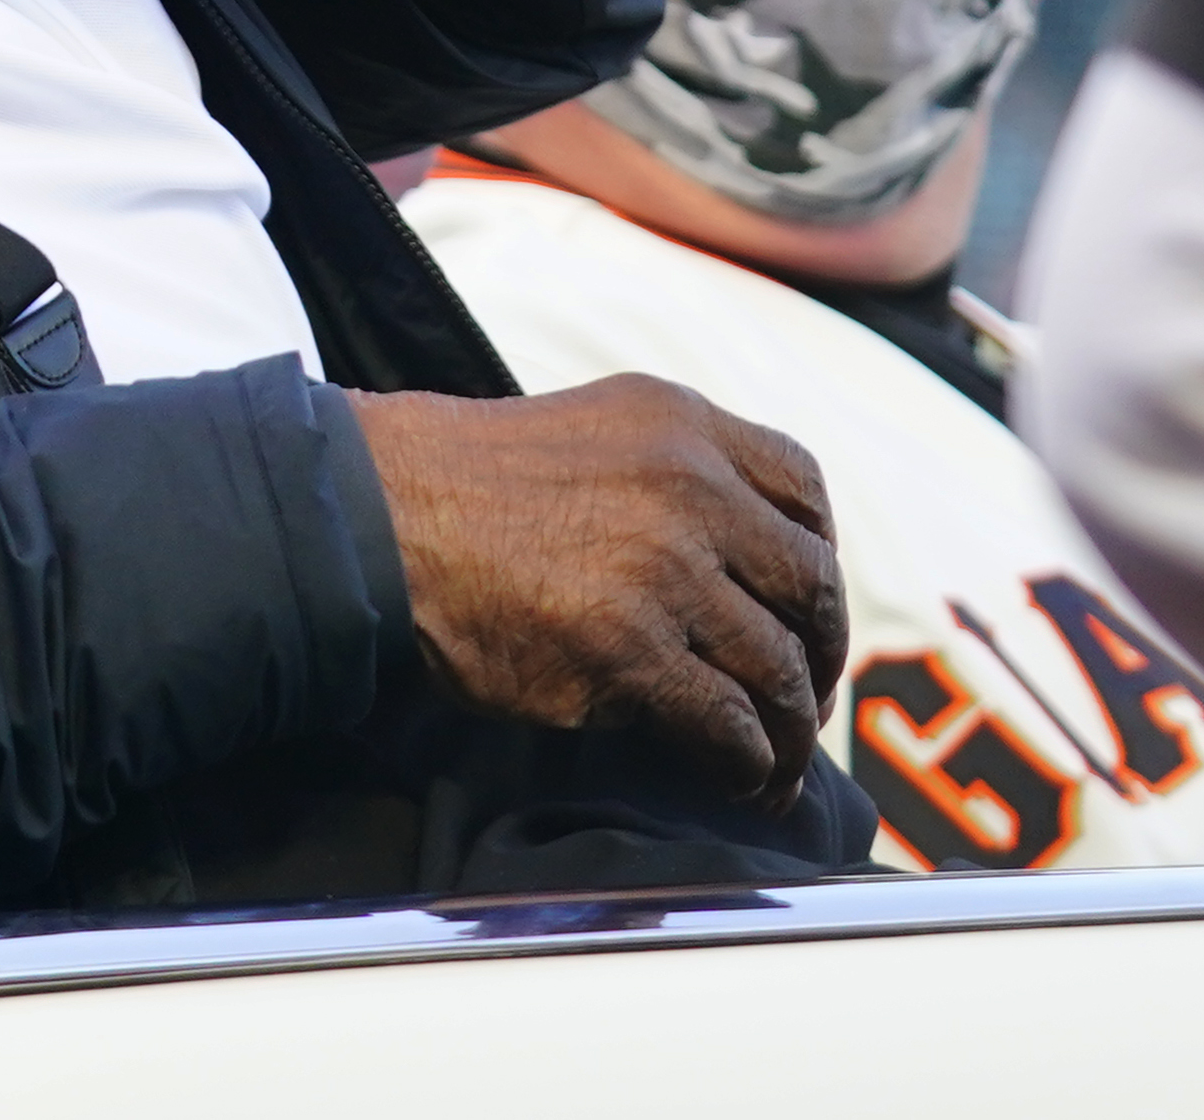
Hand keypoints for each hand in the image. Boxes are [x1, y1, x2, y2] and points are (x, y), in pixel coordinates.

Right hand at [350, 373, 847, 810]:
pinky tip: (737, 780)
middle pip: (810, 583)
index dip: (820, 558)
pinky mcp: (630, 647)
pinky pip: (726, 721)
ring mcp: (664, 566)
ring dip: (788, 730)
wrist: (381, 518)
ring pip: (778, 665)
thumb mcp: (595, 434)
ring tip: (774, 765)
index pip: (803, 490)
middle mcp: (691, 486)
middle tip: (805, 701)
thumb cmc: (468, 487)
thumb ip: (672, 477)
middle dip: (822, 655)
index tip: (808, 610)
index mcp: (684, 424)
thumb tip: (738, 569)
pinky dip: (745, 762)